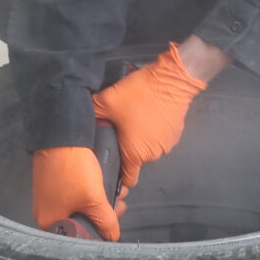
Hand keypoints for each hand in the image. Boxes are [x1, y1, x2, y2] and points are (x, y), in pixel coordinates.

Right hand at [32, 146, 123, 241]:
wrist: (62, 135)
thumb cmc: (71, 167)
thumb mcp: (93, 198)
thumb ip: (105, 220)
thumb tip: (112, 235)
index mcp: (50, 222)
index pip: (77, 237)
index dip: (98, 232)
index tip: (113, 224)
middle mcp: (46, 211)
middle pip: (80, 221)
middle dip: (103, 213)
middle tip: (118, 204)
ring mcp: (49, 196)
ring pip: (79, 206)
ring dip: (99, 201)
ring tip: (115, 190)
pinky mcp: (54, 182)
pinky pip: (74, 194)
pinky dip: (90, 191)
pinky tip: (101, 184)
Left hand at [92, 41, 207, 188]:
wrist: (172, 78)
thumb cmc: (142, 93)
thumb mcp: (108, 101)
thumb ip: (92, 113)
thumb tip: (82, 118)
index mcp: (135, 153)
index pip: (127, 181)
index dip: (118, 178)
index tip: (112, 169)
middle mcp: (153, 154)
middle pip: (136, 159)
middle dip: (128, 146)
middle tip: (120, 128)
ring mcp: (167, 143)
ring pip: (149, 147)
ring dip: (142, 137)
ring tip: (135, 117)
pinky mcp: (176, 132)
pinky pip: (160, 136)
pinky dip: (154, 129)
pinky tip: (148, 112)